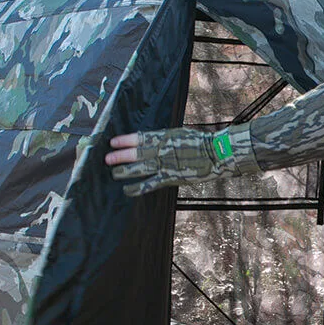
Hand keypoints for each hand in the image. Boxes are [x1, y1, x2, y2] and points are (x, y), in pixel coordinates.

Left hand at [105, 126, 259, 195]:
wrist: (216, 154)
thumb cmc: (201, 143)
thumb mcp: (180, 134)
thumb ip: (165, 138)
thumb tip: (153, 140)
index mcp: (164, 136)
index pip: (139, 137)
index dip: (124, 140)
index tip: (112, 142)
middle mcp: (161, 149)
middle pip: (135, 153)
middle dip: (119, 156)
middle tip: (107, 159)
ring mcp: (165, 164)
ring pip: (139, 168)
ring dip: (124, 171)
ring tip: (114, 174)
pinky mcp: (170, 177)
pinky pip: (150, 184)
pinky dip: (137, 188)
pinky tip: (127, 190)